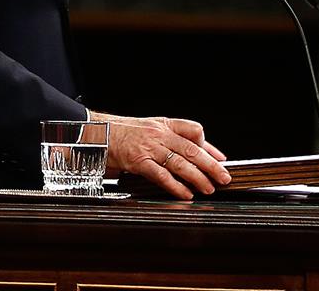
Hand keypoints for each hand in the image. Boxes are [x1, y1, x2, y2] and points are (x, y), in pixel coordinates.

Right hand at [89, 112, 230, 199]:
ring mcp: (149, 147)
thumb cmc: (121, 133)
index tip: (221, 159)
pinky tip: (186, 194)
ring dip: (198, 177)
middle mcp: (160, 134)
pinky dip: (176, 186)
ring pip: (180, 163)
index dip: (210, 146)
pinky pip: (161, 175)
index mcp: (164, 124)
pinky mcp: (137, 161)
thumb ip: (170, 139)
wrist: (94, 133)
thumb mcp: (149, 130)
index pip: (195, 130)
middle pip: (193, 149)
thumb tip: (195, 151)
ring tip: (210, 188)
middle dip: (211, 165)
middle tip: (225, 177)